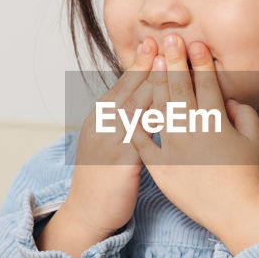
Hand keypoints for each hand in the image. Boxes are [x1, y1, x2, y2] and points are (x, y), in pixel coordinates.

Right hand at [49, 37, 159, 247]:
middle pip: (128, 89)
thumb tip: (147, 104)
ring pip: (134, 107)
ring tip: (172, 66)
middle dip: (148, 65)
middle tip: (166, 42)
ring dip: (153, 85)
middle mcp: (101, 126)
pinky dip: (155, 121)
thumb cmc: (103, 181)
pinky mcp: (119, 163)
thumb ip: (125, 124)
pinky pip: (140, 136)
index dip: (139, 64)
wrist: (86, 214)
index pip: (122, 85)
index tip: (154, 44)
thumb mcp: (109, 144)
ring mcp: (108, 143)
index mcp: (99, 118)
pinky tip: (173, 110)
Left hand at [128, 35, 258, 252]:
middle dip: (174, 60)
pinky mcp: (159, 166)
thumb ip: (244, 112)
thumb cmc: (247, 174)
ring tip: (152, 62)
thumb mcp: (255, 139)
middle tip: (168, 38)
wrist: (233, 211)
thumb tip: (228, 98)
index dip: (200, 61)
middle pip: (181, 88)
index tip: (193, 42)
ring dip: (156, 82)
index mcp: (217, 122)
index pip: (207, 83)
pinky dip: (135, 121)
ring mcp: (174, 148)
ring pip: (160, 108)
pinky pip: (142, 139)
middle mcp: (194, 131)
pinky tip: (131, 105)